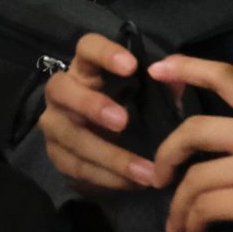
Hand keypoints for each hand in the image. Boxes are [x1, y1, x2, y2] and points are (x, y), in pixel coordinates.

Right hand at [38, 32, 165, 193]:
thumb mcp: (146, 99)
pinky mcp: (55, 155)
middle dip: (90, 105)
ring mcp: (53, 124)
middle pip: (60, 88)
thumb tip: (179, 78)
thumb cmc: (126, 113)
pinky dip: (107, 177)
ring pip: (70, 135)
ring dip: (109, 155)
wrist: (101, 153)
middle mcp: (61, 92)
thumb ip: (163, 88)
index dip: (105, 53)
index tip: (132, 66)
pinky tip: (132, 183)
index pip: (86, 48)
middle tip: (123, 121)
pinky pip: (76, 166)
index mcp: (86, 70)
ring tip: (145, 172)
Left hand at [145, 53, 232, 231]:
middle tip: (158, 178)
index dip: (185, 68)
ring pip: (194, 176)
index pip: (227, 77)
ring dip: (177, 205)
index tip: (157, 71)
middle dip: (165, 154)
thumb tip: (228, 153)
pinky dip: (191, 224)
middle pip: (194, 128)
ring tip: (179, 225)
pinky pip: (203, 207)